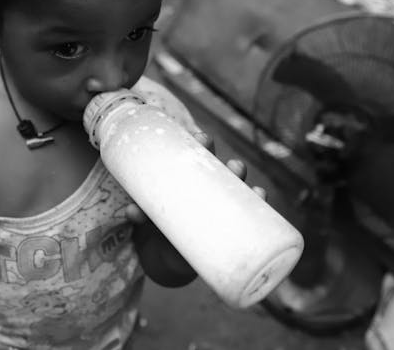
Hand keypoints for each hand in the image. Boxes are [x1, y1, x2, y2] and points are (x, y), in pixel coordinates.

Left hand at [125, 131, 266, 223]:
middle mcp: (213, 191)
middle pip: (226, 173)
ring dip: (247, 187)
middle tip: (232, 165)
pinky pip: (250, 219)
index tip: (201, 137)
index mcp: (193, 178)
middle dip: (232, 167)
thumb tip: (131, 211)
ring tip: (250, 186)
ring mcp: (224, 210)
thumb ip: (142, 212)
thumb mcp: (151, 216)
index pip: (201, 156)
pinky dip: (259, 209)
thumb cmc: (162, 224)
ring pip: (241, 194)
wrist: (170, 255)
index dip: (204, 144)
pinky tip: (262, 198)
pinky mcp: (230, 231)